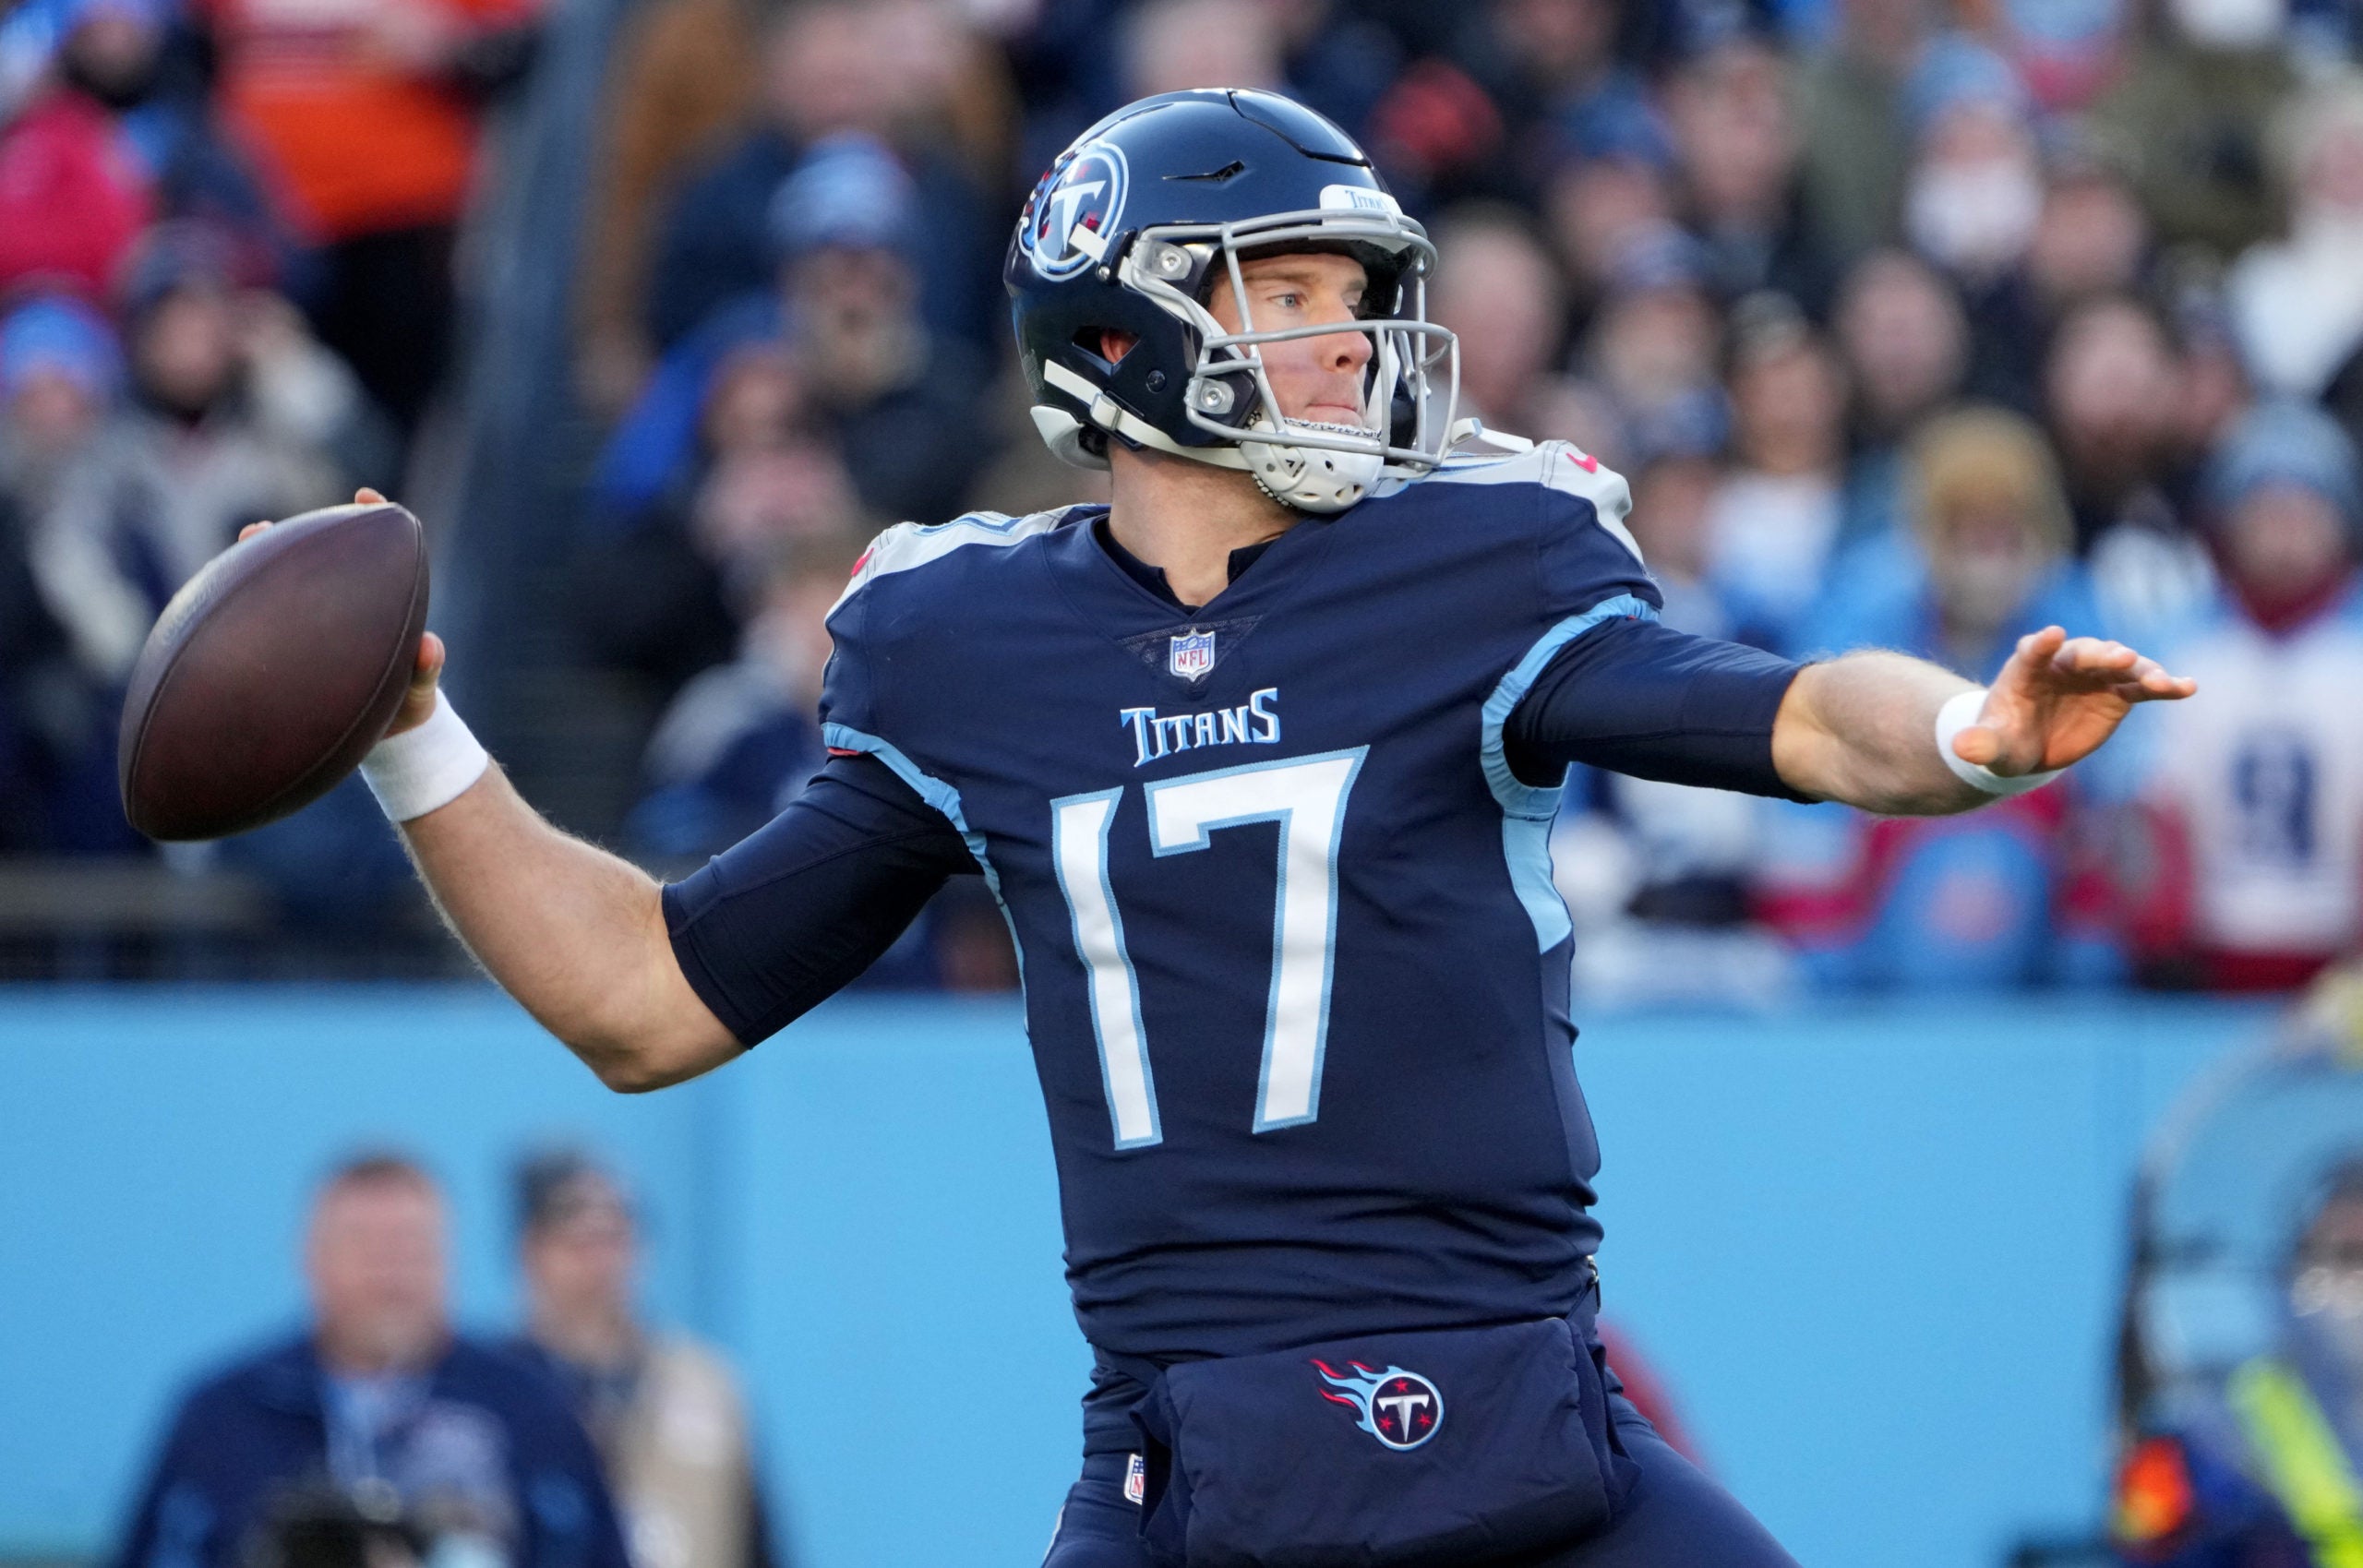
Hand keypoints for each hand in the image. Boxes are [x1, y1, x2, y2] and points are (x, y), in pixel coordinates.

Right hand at [239, 488, 445, 737]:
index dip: (370, 519)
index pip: (375, 552)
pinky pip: (263, 629)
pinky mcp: (288, 652)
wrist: (383, 741)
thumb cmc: (406, 707)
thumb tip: (431, 645)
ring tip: (235, 555)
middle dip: (290, 541)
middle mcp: (339, 609)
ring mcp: (310, 628)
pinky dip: (243, 615)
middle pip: (314, 563)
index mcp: (376, 608)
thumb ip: (427, 671)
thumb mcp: (419, 692)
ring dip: (256, 571)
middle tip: (261, 530)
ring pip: (279, 591)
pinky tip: (215, 610)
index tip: (365, 498)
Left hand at [1955, 626, 2196, 775]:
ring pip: (2120, 666)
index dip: (2040, 645)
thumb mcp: (1991, 746)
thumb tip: (1961, 748)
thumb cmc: (2004, 740)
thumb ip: (1979, 744)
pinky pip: (2144, 686)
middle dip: (2101, 655)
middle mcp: (2063, 664)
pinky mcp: (2117, 692)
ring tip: (2160, 683)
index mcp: (2025, 669)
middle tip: (2119, 658)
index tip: (2051, 636)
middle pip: (2083, 653)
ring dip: (2141, 670)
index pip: (2032, 652)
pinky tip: (2188, 687)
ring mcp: (2094, 675)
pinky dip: (2164, 685)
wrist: (2028, 746)